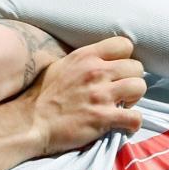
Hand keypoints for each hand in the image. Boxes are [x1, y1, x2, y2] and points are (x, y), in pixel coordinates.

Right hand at [21, 37, 147, 153]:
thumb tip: (100, 61)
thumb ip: (84, 61)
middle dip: (131, 80)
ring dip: (134, 99)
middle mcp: (96, 71)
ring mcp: (100, 94)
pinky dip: (133, 123)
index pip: (124, 44)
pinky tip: (124, 125)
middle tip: (121, 92)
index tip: (119, 71)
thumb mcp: (61, 66)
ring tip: (122, 106)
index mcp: (86, 56)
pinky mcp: (103, 117)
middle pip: (136, 67)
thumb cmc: (41, 95)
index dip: (125, 58)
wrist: (29, 122)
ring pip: (139, 87)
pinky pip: (135, 117)